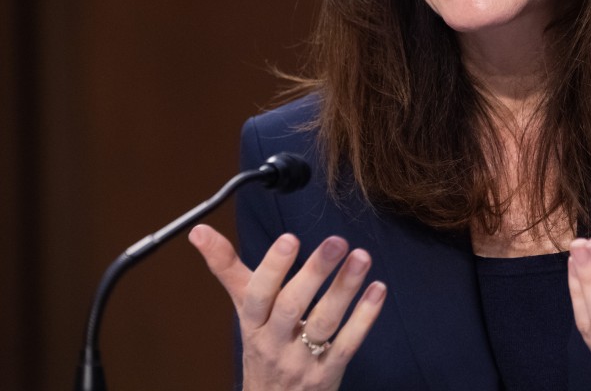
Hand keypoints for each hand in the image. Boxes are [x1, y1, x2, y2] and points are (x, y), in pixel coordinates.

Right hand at [188, 224, 385, 390]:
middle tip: (337, 241)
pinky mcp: (327, 373)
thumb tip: (198, 230)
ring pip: (324, 323)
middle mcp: (274, 342)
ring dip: (344, 289)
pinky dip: (364, 317)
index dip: (272, 269)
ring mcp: (302, 360)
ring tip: (361, 257)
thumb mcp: (244, 309)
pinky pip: (347, 344)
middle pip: (292, 307)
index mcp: (253, 323)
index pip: (257, 295)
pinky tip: (378, 289)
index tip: (289, 238)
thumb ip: (228, 268)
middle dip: (314, 273)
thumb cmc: (262, 346)